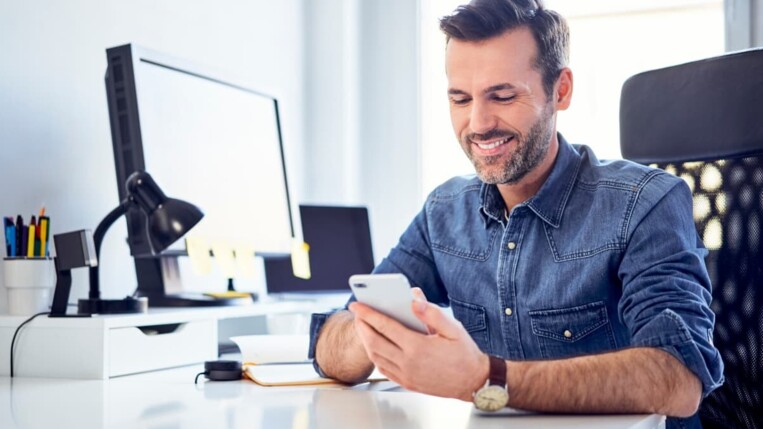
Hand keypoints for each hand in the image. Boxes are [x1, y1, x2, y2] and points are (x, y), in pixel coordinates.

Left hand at [349, 288, 488, 400]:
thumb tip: (413, 299)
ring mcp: (406, 375)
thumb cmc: (464, 353)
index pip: (385, 326)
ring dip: (366, 341)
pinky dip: (375, 356)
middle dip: (361, 326)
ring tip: (363, 327)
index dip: (368, 314)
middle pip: (374, 342)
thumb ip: (432, 313)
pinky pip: (384, 369)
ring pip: (376, 357)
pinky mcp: (407, 383)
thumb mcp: (453, 328)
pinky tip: (375, 346)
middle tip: (356, 313)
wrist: (473, 381)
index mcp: (418, 347)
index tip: (357, 304)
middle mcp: (408, 362)